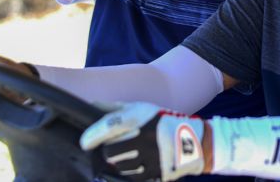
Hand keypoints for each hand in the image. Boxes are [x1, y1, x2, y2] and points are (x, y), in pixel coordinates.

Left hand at [81, 102, 205, 181]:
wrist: (194, 140)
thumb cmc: (163, 121)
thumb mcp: (143, 109)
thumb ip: (115, 108)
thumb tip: (91, 105)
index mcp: (139, 119)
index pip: (107, 126)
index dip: (91, 136)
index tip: (85, 142)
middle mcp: (143, 137)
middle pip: (109, 152)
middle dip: (109, 152)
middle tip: (115, 149)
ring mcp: (150, 157)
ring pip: (120, 167)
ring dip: (120, 163)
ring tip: (130, 156)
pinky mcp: (156, 174)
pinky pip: (133, 177)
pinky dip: (132, 172)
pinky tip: (138, 164)